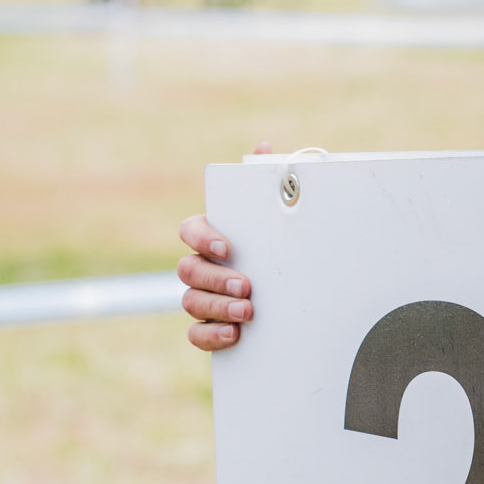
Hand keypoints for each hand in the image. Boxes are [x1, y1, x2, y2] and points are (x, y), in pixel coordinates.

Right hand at [177, 143, 270, 350]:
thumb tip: (263, 148)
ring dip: (217, 307)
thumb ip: (265, 181)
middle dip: (216, 278)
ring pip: (189, 302)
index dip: (203, 238)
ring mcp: (201, 297)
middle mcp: (200, 266)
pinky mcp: (210, 327)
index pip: (190, 231)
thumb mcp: (274, 215)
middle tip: (246, 286)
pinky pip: (195, 335)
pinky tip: (234, 334)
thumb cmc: (276, 244)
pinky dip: (211, 335)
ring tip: (248, 311)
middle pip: (188, 270)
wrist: (294, 289)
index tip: (227, 248)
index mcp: (211, 236)